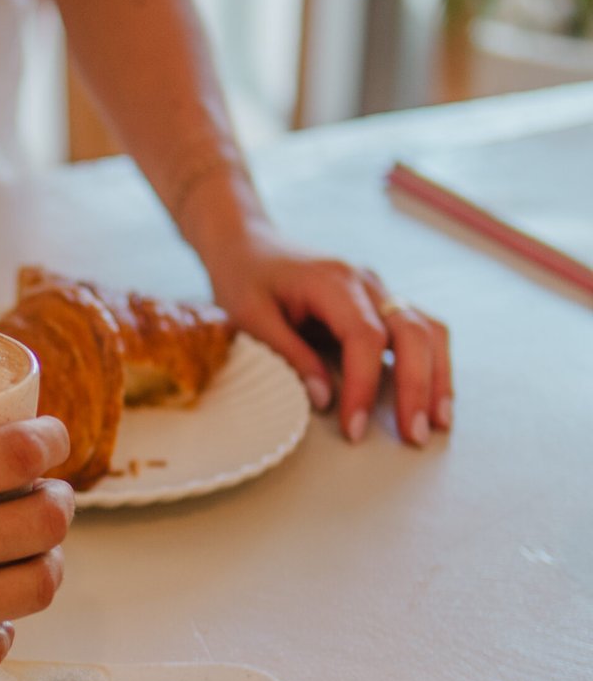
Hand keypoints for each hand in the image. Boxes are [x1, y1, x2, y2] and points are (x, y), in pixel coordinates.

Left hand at [207, 230, 452, 446]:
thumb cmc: (243, 278)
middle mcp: (366, 282)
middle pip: (412, 332)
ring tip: (436, 424)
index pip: (365, 337)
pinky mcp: (380, 303)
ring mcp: (378, 291)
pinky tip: (431, 398)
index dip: (364, 385)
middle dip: (418, 386)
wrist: (247, 244)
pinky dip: (430, 363)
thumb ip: (288, 355)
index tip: (355, 428)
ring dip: (437, 376)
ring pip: (428, 330)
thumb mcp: (250, 317)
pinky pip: (419, 331)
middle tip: (413, 437)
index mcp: (333, 281)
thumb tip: (324, 400)